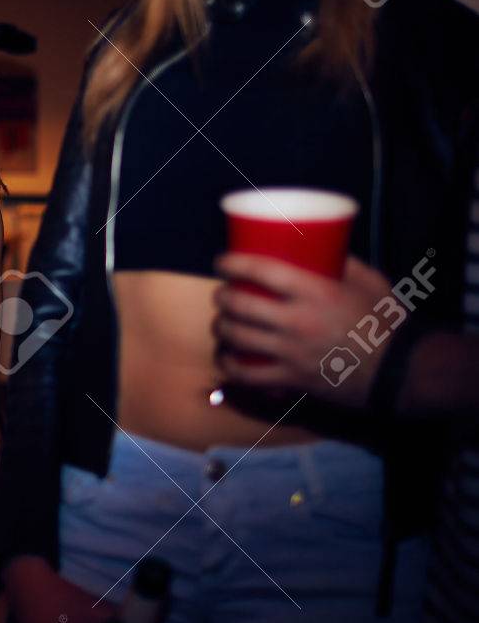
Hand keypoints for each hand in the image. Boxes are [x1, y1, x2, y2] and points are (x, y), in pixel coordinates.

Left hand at [213, 254, 393, 406]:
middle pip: (240, 304)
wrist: (401, 371)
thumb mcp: (370, 281)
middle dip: (221, 296)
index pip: (261, 271)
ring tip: (221, 322)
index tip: (221, 261)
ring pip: (237, 337)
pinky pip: (247, 375)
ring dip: (220, 328)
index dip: (233, 263)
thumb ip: (343, 262)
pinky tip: (225, 359)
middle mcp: (298, 321)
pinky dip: (229, 366)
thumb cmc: (386, 322)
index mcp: (317, 292)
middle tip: (221, 293)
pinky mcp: (292, 378)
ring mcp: (292, 352)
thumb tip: (318, 243)